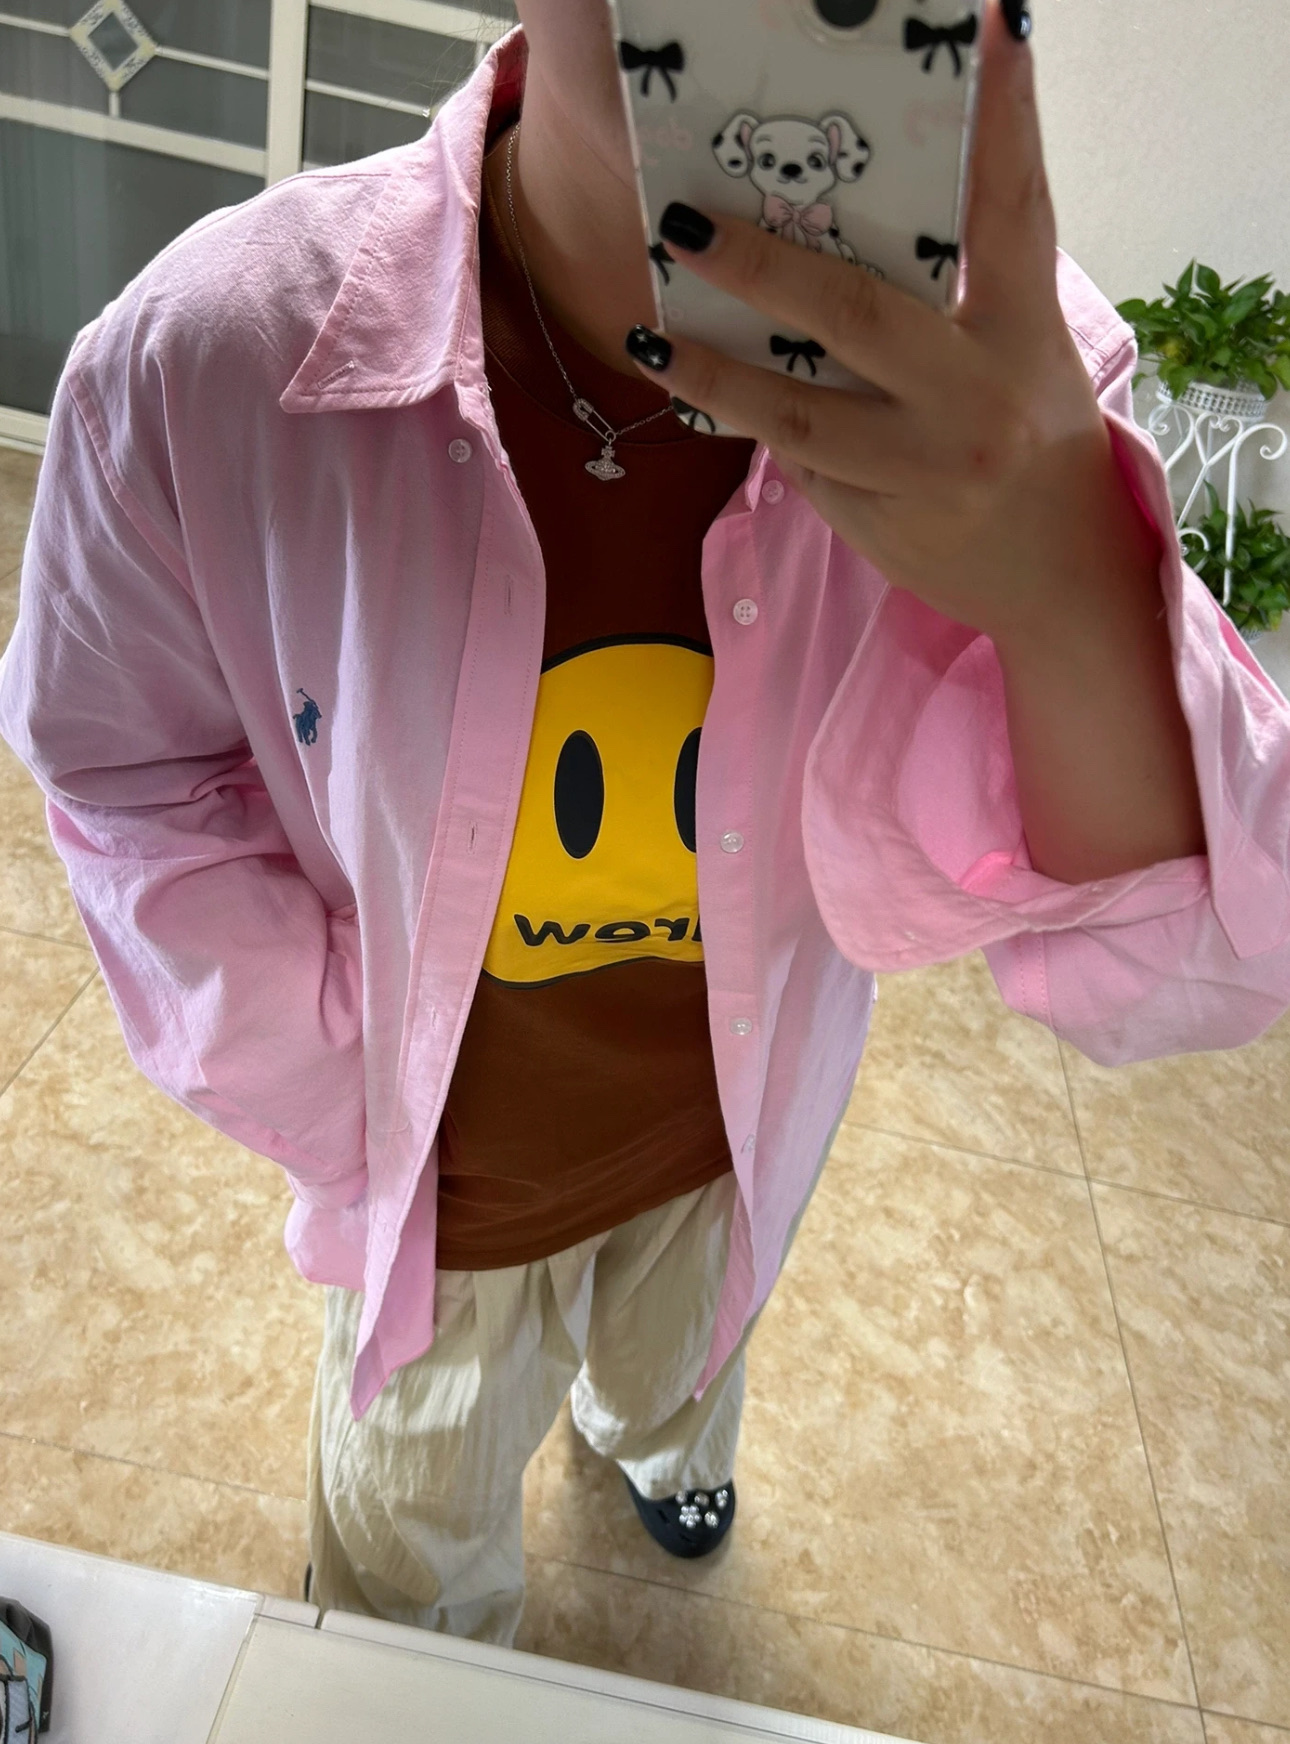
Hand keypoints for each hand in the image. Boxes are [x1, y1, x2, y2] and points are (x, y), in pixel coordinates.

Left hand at [625, 0, 1121, 645]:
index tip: (990, 18)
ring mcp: (921, 469)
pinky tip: (697, 390)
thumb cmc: (1031, 432)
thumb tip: (859, 209)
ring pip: (795, 413)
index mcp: (1024, 333)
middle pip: (857, 316)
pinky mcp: (877, 520)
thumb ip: (963, 285)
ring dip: (711, 373)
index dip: (1005, 111)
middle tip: (685, 221)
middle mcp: (975, 400)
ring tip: (650, 334)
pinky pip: (798, 461)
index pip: (1011, 208)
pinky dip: (749, 421)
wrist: (1056, 572)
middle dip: (762, 267)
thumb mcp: (1022, 346)